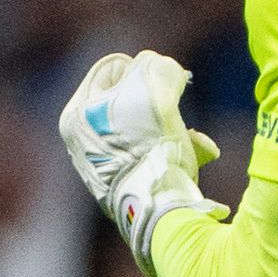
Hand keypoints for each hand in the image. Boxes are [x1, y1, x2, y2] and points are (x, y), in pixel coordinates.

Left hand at [59, 50, 216, 262]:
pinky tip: (201, 153)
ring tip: (193, 136)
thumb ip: (154, 65)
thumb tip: (161, 68)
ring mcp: (105, 164)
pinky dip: (176, 149)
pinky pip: (153, 153)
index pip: (113, 66)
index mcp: (76, 115)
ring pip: (146, 125)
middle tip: (177, 104)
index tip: (164, 80)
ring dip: (174, 124)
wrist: (158, 211)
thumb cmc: (150, 146)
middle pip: (129, 96)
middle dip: (161, 98)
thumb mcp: (151, 87)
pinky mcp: (129, 183)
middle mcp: (83, 140)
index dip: (143, 67)